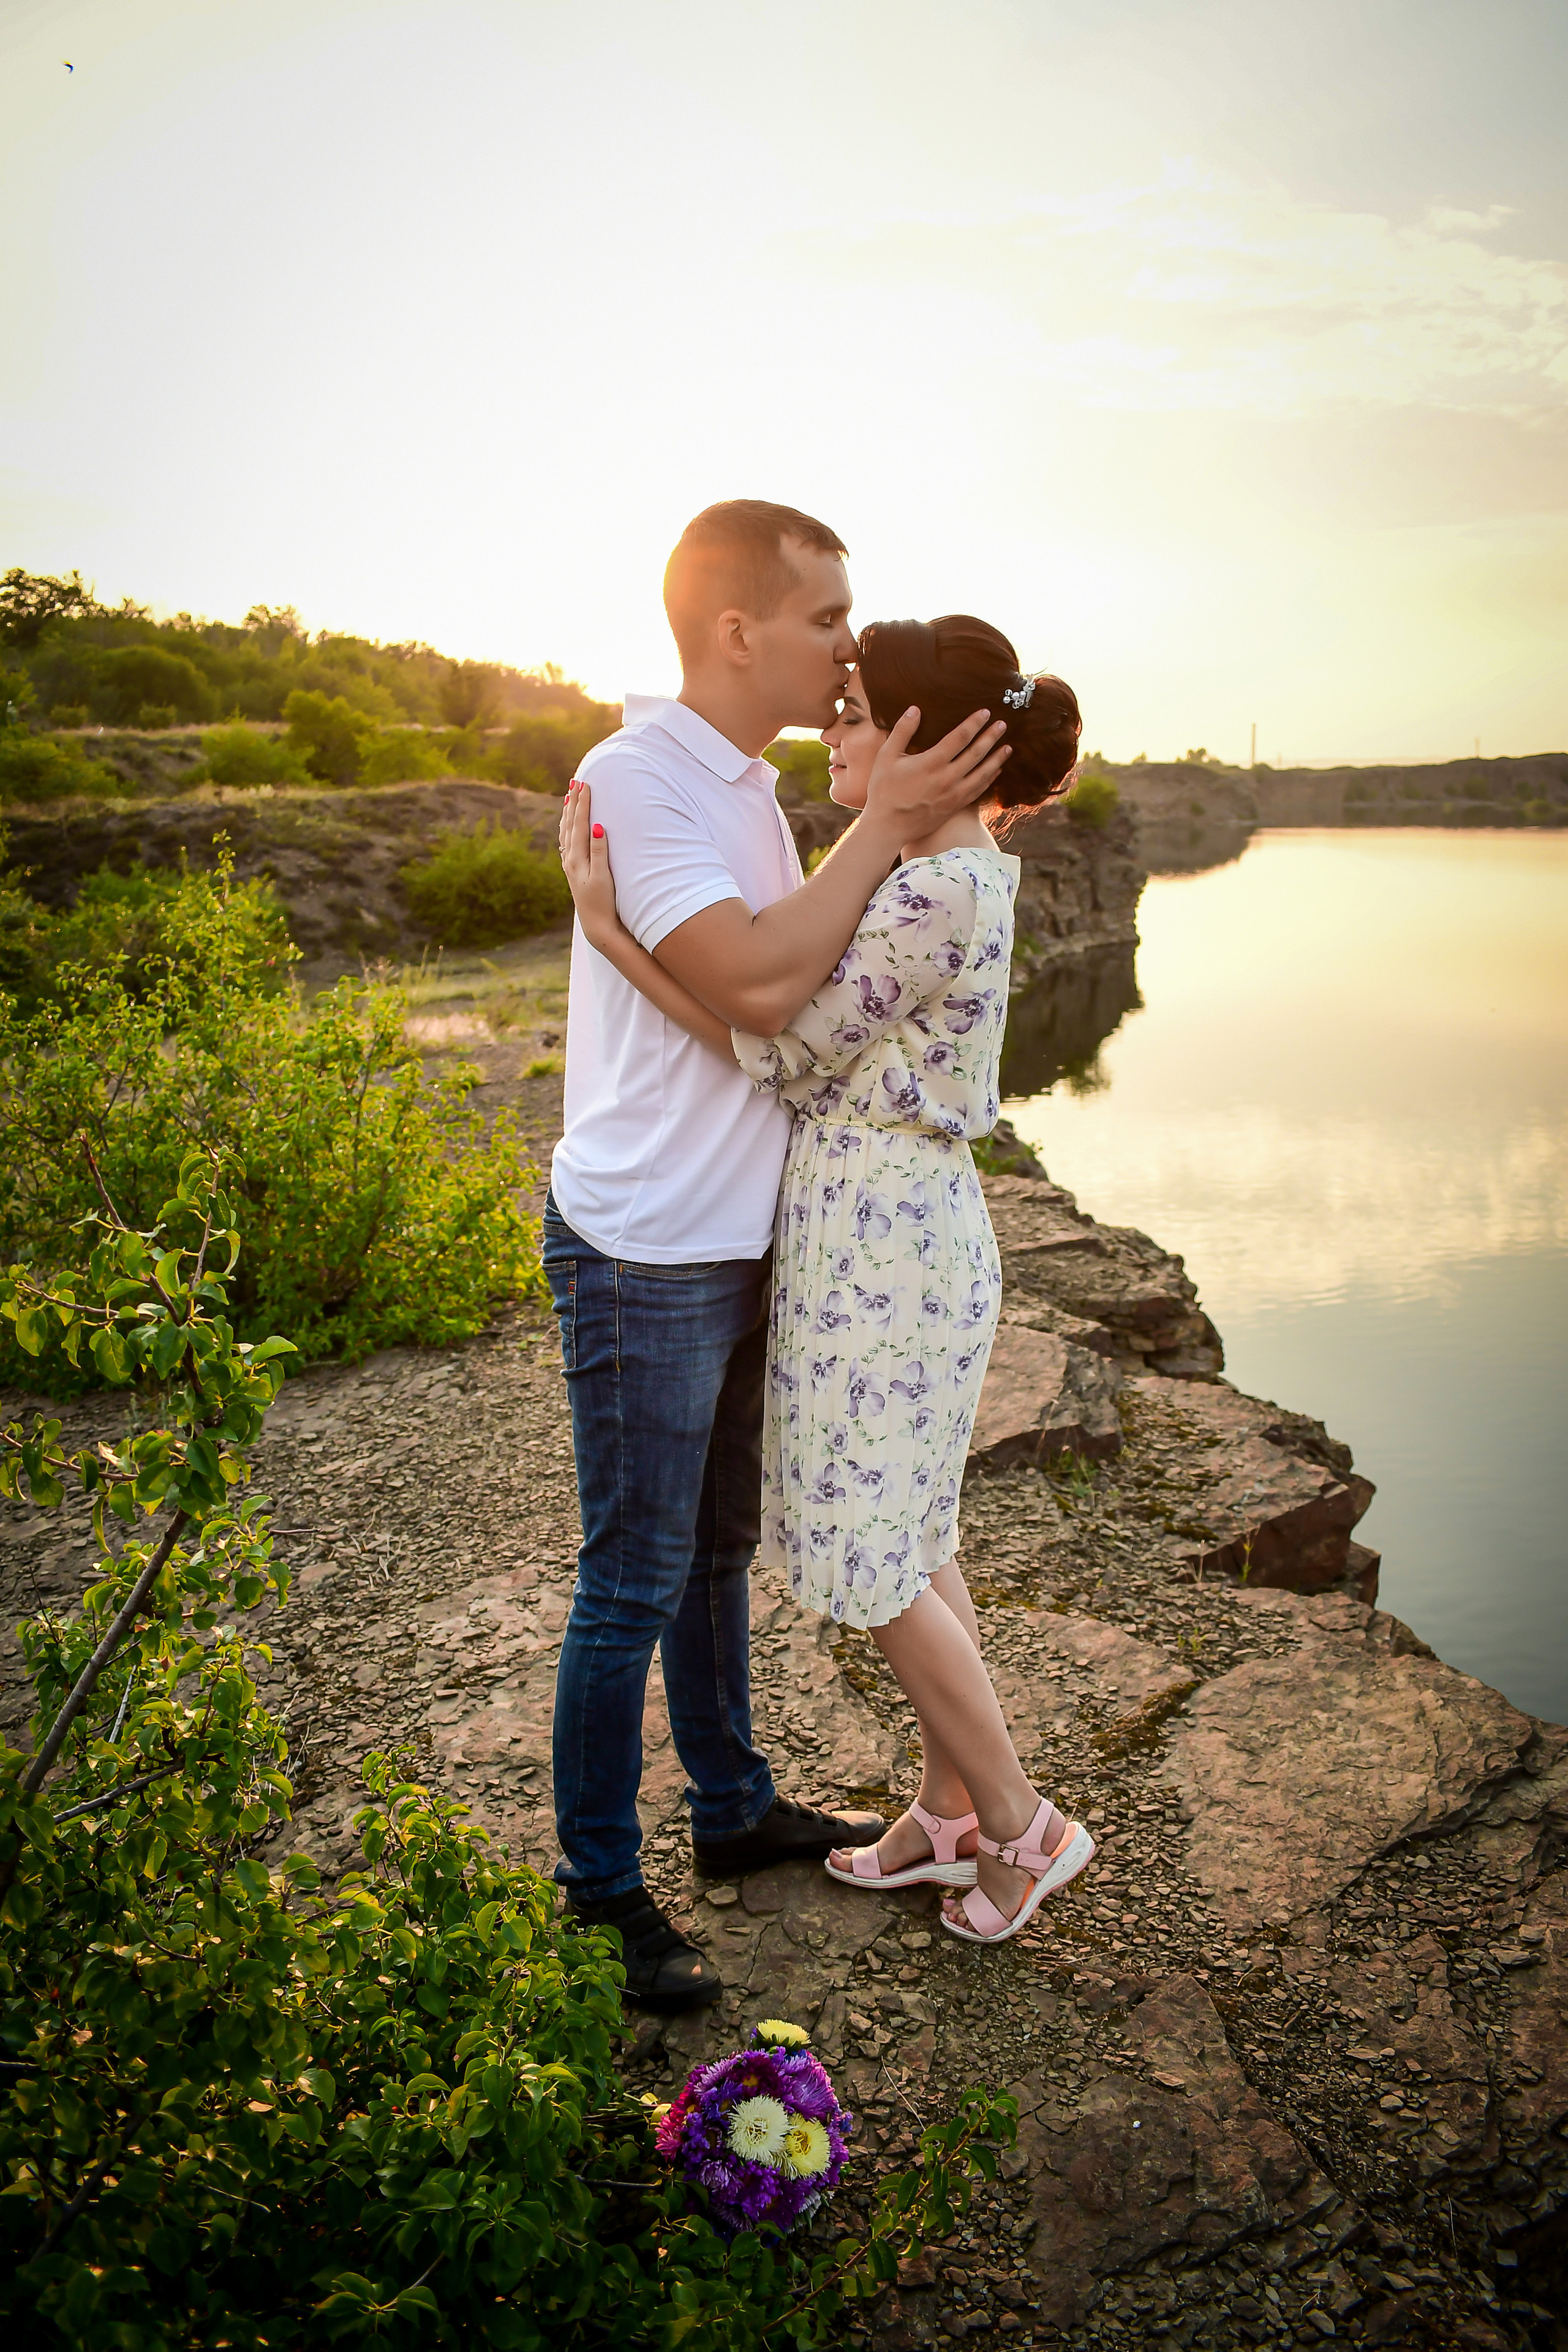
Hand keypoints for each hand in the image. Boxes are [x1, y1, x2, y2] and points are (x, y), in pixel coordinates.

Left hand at [559, 780, 622, 948]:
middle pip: (570, 824)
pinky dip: (567, 828)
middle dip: (573, 802)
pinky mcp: (573, 870)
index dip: (583, 803)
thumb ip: (599, 850)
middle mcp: (570, 859)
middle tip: (575, 781)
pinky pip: (567, 842)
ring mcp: (570, 864)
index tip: (585, 784)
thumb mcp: (603, 876)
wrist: (596, 924)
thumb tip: (596, 826)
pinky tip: (568, 825)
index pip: (579, 823)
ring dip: (568, 813)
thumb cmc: (603, 901)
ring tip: (569, 796)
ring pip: (566, 831)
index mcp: (577, 858)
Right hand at [863, 706, 1011, 836]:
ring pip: (982, 773)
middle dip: (991, 737)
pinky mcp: (955, 807)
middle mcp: (947, 778)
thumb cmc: (884, 790)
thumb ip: (902, 731)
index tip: (985, 712)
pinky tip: (996, 771)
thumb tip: (915, 709)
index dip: (974, 723)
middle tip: (1003, 724)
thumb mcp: (886, 757)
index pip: (960, 737)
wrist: (888, 827)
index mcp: (931, 762)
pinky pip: (978, 791)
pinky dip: (989, 780)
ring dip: (996, 759)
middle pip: (976, 753)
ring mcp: (953, 794)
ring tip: (1007, 747)